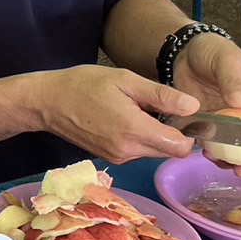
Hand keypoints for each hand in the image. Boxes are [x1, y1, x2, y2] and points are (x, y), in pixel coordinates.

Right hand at [32, 65, 199, 164]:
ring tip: (137, 111)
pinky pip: (136, 152)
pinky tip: (124, 120)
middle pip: (168, 151)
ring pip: (152, 152)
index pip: (180, 147)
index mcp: (134, 130)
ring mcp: (118, 158)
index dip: (189, 133)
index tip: (183, 116)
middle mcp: (128, 151)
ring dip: (154, 136)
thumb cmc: (84, 85)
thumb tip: (193, 106)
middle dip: (171, 134)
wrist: (47, 102)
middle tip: (158, 108)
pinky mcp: (110, 159)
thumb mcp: (124, 80)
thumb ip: (160, 95)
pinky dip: (138, 139)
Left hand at [169, 33, 240, 176]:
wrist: (186, 53)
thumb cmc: (217, 52)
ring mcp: (230, 125)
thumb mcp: (229, 62)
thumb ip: (234, 81)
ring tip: (216, 159)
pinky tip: (202, 151)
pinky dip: (211, 153)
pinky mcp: (209, 126)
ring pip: (237, 153)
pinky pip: (214, 147)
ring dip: (230, 162)